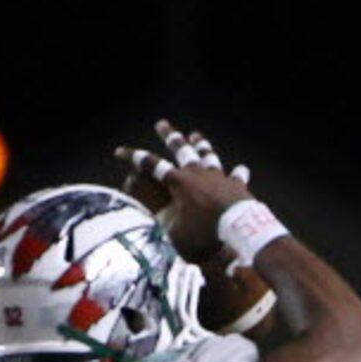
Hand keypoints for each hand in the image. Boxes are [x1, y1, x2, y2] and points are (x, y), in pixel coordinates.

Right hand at [115, 119, 256, 262]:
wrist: (239, 230)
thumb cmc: (205, 234)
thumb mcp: (178, 236)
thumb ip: (165, 230)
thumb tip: (155, 229)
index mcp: (179, 182)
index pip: (151, 165)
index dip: (134, 157)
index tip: (120, 151)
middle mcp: (197, 173)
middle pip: (181, 149)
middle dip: (169, 136)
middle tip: (161, 124)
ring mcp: (218, 176)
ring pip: (207, 155)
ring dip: (201, 145)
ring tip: (196, 135)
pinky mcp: (236, 185)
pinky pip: (236, 175)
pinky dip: (237, 173)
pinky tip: (240, 168)